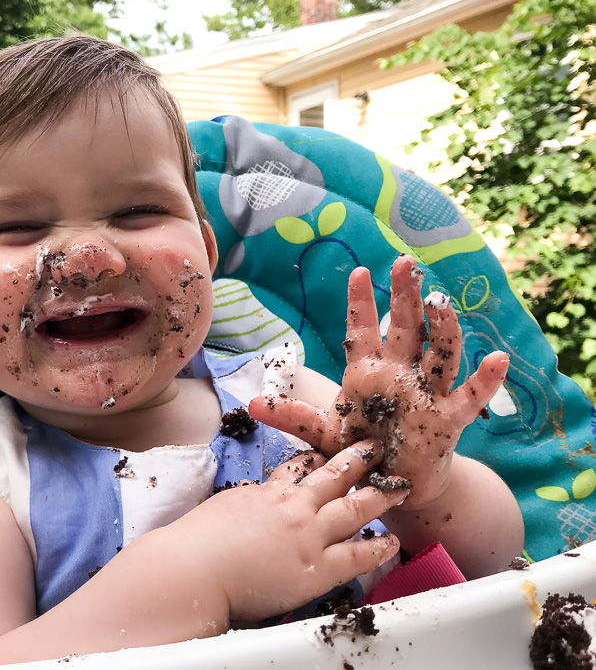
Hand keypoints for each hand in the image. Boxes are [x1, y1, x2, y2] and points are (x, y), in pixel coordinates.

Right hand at [172, 442, 406, 621]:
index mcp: (269, 492)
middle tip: (377, 449)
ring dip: (379, 496)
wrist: (196, 567)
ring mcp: (309, 535)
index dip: (318, 459)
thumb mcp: (223, 508)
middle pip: (334, 476)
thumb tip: (249, 501)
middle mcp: (294, 507)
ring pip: (353, 509)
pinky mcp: (317, 568)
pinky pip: (356, 555)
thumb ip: (245, 503)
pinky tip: (392, 543)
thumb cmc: (196, 541)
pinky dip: (377, 548)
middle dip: (358, 460)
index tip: (330, 452)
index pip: (299, 468)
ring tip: (399, 488)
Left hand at [249, 255, 508, 509]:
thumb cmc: (359, 453)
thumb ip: (294, 417)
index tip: (359, 271)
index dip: (361, 303)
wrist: (390, 487)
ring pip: (439, 352)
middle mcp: (399, 375)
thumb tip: (252, 404)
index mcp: (366, 374)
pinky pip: (468, 397)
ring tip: (442, 302)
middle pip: (405, 328)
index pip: (363, 330)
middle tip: (405, 263)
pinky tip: (497, 359)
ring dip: (443, 327)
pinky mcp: (447, 420)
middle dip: (405, 296)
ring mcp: (426, 394)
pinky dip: (483, 380)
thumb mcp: (323, 436)